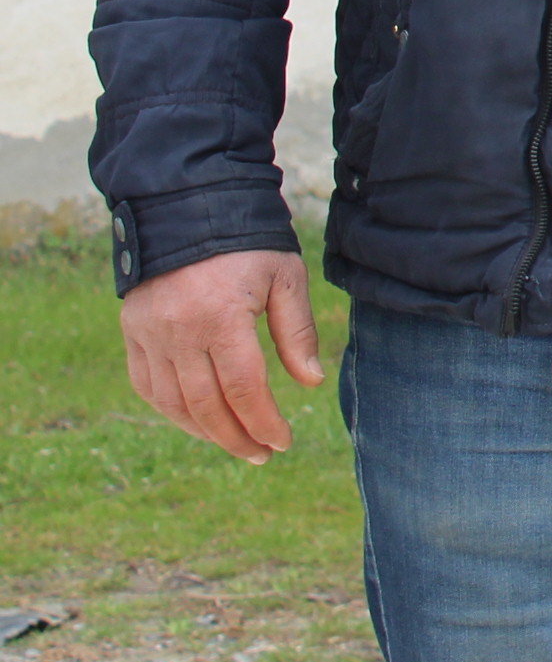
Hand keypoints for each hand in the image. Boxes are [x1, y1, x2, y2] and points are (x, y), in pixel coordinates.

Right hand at [121, 248, 324, 464]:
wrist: (187, 208)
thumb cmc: (247, 242)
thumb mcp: (285, 277)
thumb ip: (297, 332)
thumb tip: (310, 383)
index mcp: (221, 318)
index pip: (244, 390)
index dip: (264, 422)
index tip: (283, 442)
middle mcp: (178, 333)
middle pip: (207, 405)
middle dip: (237, 437)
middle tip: (262, 453)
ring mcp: (149, 335)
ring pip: (173, 403)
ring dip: (204, 431)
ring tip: (235, 443)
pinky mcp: (132, 332)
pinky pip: (147, 385)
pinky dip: (170, 410)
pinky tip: (195, 421)